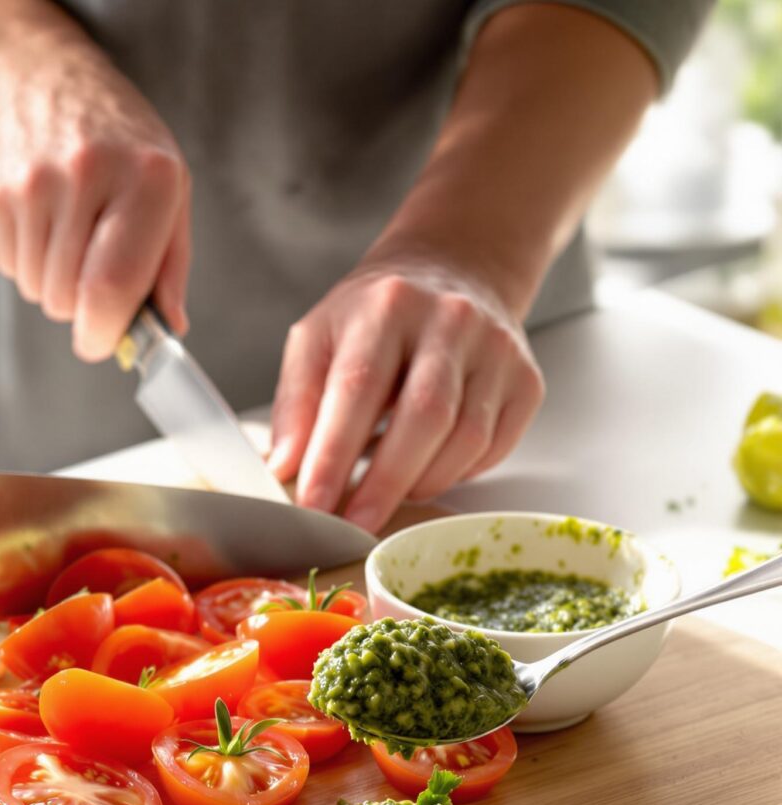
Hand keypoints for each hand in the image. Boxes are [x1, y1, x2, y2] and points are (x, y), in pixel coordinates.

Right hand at [0, 36, 189, 359]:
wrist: (27, 72)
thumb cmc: (114, 139)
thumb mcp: (166, 184)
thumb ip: (169, 263)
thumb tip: (168, 330)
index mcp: (142, 177)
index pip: (111, 287)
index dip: (104, 333)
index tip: (101, 342)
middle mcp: (80, 176)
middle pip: (67, 299)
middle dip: (80, 302)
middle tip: (89, 259)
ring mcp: (22, 185)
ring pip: (35, 289)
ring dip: (50, 278)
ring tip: (61, 224)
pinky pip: (6, 266)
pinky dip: (22, 255)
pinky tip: (32, 212)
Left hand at [268, 246, 543, 530]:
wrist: (452, 273)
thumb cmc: (375, 318)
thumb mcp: (317, 339)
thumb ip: (296, 402)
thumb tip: (283, 468)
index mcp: (387, 305)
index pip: (358, 387)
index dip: (334, 455)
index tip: (313, 504)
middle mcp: (451, 320)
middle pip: (424, 416)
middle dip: (384, 483)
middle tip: (353, 525)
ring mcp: (497, 349)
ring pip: (466, 439)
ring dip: (420, 483)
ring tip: (384, 498)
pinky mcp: (526, 381)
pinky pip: (493, 448)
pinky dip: (454, 474)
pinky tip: (424, 473)